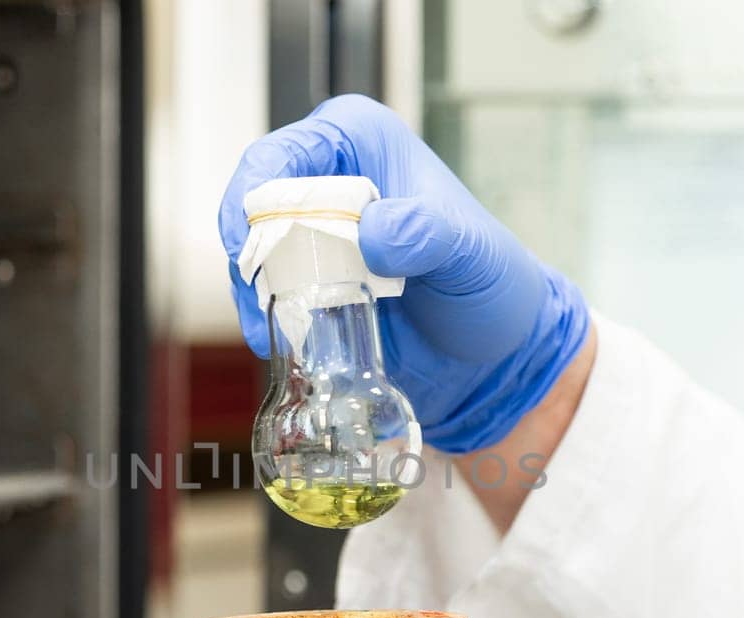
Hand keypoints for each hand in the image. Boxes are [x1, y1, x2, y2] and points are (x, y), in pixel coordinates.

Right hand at [218, 94, 590, 453]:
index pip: (282, 154)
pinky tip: (281, 344)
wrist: (493, 350)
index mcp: (359, 141)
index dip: (254, 195)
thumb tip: (372, 233)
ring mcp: (313, 233)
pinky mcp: (308, 282)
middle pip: (251, 205)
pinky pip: (264, 294)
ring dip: (256, 294)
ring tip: (280, 333)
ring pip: (251, 253)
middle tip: (270, 299)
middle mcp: (327, 178)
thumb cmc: (490, 284)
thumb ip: (427, 234)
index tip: (253, 244)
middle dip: (250, 253)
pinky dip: (267, 319)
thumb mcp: (470, 254)